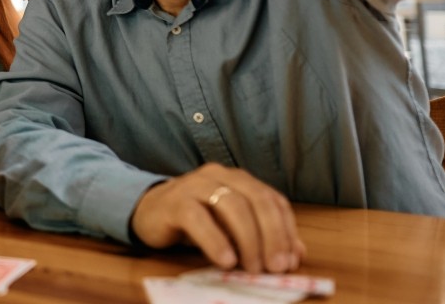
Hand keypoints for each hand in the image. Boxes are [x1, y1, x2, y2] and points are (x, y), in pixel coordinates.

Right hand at [130, 163, 303, 273]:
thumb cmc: (195, 220)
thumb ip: (261, 235)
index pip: (272, 200)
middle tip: (276, 267)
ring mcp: (195, 185)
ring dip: (248, 240)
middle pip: (256, 200)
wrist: (148, 211)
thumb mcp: (231, 227)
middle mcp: (219, 175)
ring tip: (252, 268)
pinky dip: (215, 240)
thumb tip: (296, 253)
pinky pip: (198, 218)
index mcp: (238, 179)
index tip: (291, 260)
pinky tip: (226, 260)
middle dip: (272, 236)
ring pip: (231, 205)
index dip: (286, 230)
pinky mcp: (174, 201)